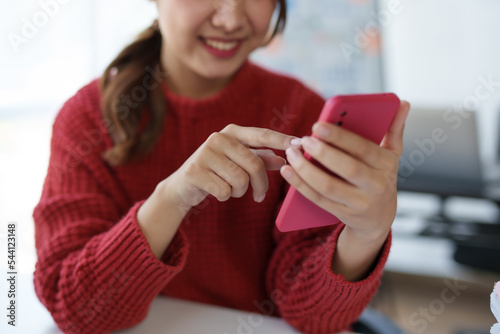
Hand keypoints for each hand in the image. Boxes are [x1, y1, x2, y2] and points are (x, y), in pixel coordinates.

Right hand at [163, 124, 298, 210]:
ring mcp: (205, 153)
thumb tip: (283, 161)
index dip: (282, 139)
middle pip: (254, 164)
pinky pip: (225, 191)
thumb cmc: (216, 173)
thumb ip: (260, 160)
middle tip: (260, 196)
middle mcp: (218, 138)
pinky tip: (216, 192)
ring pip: (240, 180)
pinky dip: (225, 197)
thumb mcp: (239, 163)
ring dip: (240, 192)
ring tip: (231, 190)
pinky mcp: (195, 171)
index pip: (262, 134)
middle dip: (260, 185)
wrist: (182, 187)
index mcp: (232, 133)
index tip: (300, 144)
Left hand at [281, 101, 409, 240]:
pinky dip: (300, 185)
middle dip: (323, 153)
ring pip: (329, 186)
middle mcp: (377, 185)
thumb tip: (403, 102)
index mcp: (387, 165)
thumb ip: (394, 129)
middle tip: (303, 139)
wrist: (379, 219)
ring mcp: (360, 203)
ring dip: (306, 170)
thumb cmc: (380, 177)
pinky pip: (318, 199)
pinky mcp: (343, 214)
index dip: (340, 137)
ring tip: (291, 153)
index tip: (318, 125)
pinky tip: (288, 171)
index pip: (364, 148)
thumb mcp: (391, 155)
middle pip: (347, 168)